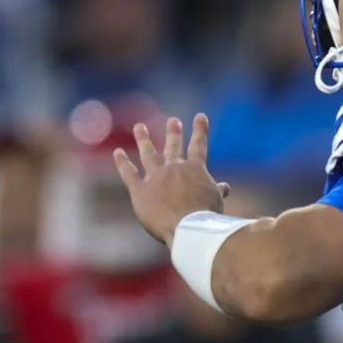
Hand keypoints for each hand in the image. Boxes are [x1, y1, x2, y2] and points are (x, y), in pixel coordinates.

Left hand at [114, 113, 230, 244]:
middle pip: (173, 147)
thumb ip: (217, 191)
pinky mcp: (140, 190)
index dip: (200, 130)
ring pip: (148, 153)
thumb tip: (225, 187)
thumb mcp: (216, 200)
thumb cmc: (206, 216)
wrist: (187, 226)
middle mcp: (174, 167)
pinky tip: (117, 152)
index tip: (200, 116)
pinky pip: (129, 173)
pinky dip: (123, 162)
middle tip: (173, 120)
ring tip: (139, 127)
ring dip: (143, 139)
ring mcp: (155, 177)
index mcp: (195, 168)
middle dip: (173, 133)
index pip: (199, 145)